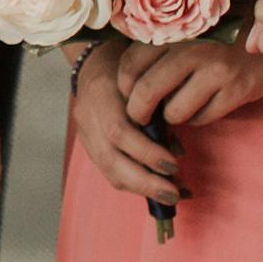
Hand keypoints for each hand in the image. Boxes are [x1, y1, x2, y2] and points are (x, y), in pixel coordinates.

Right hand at [67, 38, 179, 202]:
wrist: (93, 65)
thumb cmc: (127, 71)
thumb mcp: (147, 82)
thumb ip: (159, 114)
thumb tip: (177, 152)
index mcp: (101, 95)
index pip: (119, 132)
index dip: (146, 153)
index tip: (174, 165)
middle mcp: (88, 117)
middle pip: (111, 159)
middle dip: (145, 182)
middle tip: (174, 194)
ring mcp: (84, 133)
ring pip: (108, 171)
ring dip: (141, 189)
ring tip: (170, 196)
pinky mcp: (88, 145)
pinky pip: (108, 172)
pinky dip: (132, 184)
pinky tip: (153, 188)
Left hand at [117, 36, 262, 130]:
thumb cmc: (217, 35)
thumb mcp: (185, 31)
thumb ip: (157, 48)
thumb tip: (124, 84)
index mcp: (174, 31)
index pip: (131, 65)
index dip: (123, 87)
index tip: (126, 96)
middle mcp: (192, 49)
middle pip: (147, 91)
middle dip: (138, 112)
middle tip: (140, 118)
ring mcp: (216, 71)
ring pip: (175, 111)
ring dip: (171, 117)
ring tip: (177, 108)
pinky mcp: (236, 90)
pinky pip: (203, 118)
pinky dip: (196, 118)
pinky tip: (201, 106)